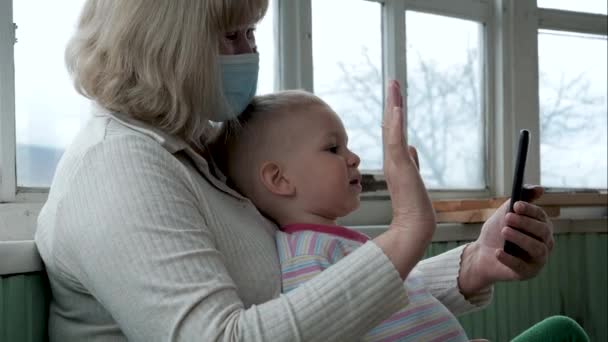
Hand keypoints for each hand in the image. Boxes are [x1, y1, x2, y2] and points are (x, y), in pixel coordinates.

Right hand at [374, 80, 434, 278]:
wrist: (414, 224)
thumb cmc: (414, 206)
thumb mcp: (413, 178)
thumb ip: (411, 161)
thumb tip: (411, 147)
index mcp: (395, 159)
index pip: (394, 130)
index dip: (393, 112)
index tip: (395, 96)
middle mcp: (392, 157)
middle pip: (391, 123)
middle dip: (392, 101)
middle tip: (393, 81)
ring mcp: (394, 160)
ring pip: (392, 127)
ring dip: (393, 105)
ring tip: (394, 85)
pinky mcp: (398, 166)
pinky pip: (395, 140)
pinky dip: (395, 124)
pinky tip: (396, 109)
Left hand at [458, 186, 554, 295]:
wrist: (482, 253)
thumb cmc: (497, 231)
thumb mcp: (506, 213)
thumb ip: (520, 199)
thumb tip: (539, 189)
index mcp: (541, 226)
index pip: (541, 216)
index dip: (530, 210)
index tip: (516, 205)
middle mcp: (544, 243)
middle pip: (542, 231)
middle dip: (525, 223)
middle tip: (507, 217)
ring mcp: (538, 259)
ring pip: (537, 249)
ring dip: (520, 239)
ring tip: (504, 231)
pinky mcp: (528, 273)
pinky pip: (522, 267)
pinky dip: (509, 259)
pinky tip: (498, 252)